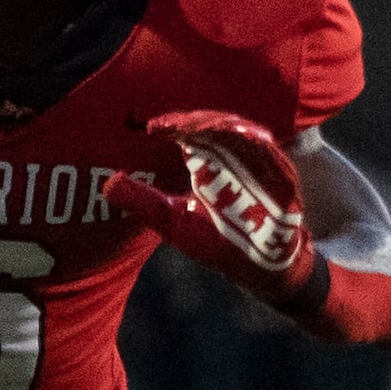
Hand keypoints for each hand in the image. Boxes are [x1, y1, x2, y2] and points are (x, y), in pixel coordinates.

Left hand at [108, 110, 315, 302]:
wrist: (259, 268)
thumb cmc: (218, 241)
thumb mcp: (173, 221)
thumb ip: (144, 201)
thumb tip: (107, 184)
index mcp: (207, 162)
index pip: (191, 134)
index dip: (174, 126)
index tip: (152, 127)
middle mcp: (232, 158)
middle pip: (216, 126)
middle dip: (195, 122)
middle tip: (172, 123)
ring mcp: (259, 165)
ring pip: (243, 134)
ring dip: (223, 126)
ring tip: (200, 124)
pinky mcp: (283, 178)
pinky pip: (272, 154)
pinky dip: (258, 143)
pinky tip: (243, 134)